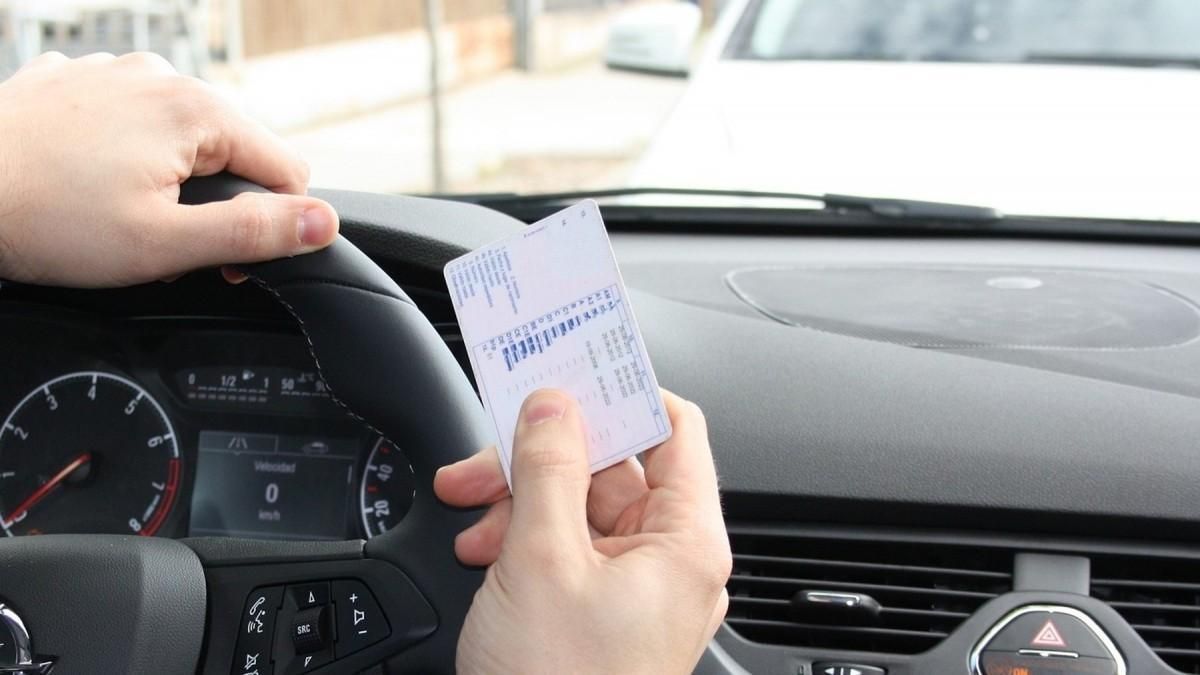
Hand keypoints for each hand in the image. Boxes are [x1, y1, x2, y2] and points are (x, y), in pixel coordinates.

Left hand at [0, 52, 337, 286]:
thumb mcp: (165, 246)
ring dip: (167, 179)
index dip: (268, 227)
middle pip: (232, 151)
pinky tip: (86, 183)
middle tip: (158, 242)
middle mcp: (160, 77)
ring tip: (115, 213)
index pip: (286, 171)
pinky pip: (127, 121)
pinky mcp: (72, 81)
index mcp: (197, 111)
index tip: (220, 259)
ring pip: (179, 137)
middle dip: (211, 202)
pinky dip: (122, 154)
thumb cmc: (45, 220)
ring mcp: (112, 73)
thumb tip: (324, 222)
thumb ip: (255, 233)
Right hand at [434, 389, 730, 674]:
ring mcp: (638, 593)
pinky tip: (484, 553)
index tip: (572, 372)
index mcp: (686, 544)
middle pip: (612, 471)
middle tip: (483, 461)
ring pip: (581, 512)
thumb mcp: (543, 560)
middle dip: (540, 461)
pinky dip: (526, 545)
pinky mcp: (604, 616)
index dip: (622, 395)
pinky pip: (571, 555)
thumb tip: (552, 407)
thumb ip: (547, 470)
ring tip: (472, 519)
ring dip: (521, 505)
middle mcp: (671, 566)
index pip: (673, 431)